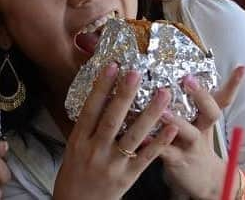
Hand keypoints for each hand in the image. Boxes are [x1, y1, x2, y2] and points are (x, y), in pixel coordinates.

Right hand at [53, 63, 177, 199]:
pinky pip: (146, 158)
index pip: (91, 108)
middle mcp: (95, 149)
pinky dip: (159, 142)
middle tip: (137, 73)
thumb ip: (86, 126)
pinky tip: (171, 128)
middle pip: (112, 118)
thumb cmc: (73, 173)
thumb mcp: (73, 147)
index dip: (101, 87)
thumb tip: (99, 97)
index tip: (112, 66)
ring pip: (133, 136)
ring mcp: (113, 165)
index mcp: (79, 139)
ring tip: (163, 94)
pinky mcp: (127, 178)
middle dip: (125, 94)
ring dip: (150, 114)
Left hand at [160, 66, 244, 199]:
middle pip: (210, 112)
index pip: (222, 98)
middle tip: (188, 79)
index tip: (240, 67)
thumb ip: (182, 101)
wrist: (203, 182)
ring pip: (189, 132)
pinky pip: (167, 152)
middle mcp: (202, 129)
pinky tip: (144, 137)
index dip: (233, 84)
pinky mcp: (178, 161)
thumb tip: (164, 71)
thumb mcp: (194, 122)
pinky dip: (155, 144)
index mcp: (204, 117)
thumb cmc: (192, 142)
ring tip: (162, 111)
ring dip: (176, 121)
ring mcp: (192, 146)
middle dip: (200, 95)